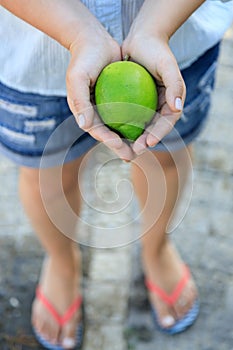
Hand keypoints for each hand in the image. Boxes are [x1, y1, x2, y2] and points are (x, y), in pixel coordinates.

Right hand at [66, 22, 135, 160]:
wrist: (94, 40)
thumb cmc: (83, 59)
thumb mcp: (77, 78)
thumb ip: (80, 101)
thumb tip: (84, 125)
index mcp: (85, 112)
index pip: (98, 131)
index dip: (110, 141)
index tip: (122, 148)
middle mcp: (96, 113)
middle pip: (110, 134)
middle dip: (121, 147)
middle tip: (134, 156)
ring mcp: (108, 107)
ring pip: (121, 127)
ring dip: (131, 138)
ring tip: (143, 147)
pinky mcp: (119, 99)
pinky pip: (129, 113)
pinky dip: (137, 121)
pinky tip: (149, 126)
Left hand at [122, 29, 185, 154]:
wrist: (142, 39)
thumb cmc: (156, 51)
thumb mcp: (168, 66)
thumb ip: (175, 86)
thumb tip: (178, 109)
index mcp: (172, 103)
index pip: (166, 123)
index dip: (158, 134)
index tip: (147, 143)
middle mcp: (160, 107)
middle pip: (152, 129)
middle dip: (143, 143)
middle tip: (132, 152)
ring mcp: (147, 105)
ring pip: (139, 127)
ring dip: (131, 139)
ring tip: (121, 149)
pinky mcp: (134, 102)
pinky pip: (127, 117)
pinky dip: (121, 126)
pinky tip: (111, 133)